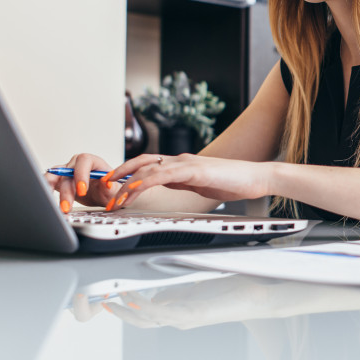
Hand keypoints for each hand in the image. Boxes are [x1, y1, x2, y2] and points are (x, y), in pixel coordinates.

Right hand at [45, 153, 118, 212]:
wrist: (103, 195)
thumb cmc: (110, 189)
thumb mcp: (115, 190)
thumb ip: (111, 187)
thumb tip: (106, 183)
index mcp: (93, 161)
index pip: (84, 161)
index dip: (81, 174)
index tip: (82, 190)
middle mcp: (77, 164)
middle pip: (67, 173)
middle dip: (66, 191)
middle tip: (67, 207)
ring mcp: (66, 172)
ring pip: (54, 176)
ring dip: (51, 191)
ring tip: (53, 205)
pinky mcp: (58, 180)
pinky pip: (48, 182)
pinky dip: (45, 190)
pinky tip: (46, 201)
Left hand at [102, 153, 271, 210]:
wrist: (256, 178)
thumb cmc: (233, 182)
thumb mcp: (201, 184)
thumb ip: (182, 182)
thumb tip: (166, 185)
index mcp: (182, 164)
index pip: (148, 164)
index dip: (128, 172)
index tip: (113, 185)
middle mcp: (181, 159)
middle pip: (141, 162)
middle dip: (119, 175)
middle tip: (104, 190)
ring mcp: (186, 163)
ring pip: (147, 168)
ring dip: (126, 184)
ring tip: (114, 199)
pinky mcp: (193, 170)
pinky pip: (162, 174)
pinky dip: (143, 182)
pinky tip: (133, 191)